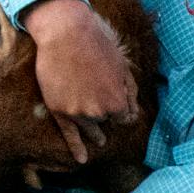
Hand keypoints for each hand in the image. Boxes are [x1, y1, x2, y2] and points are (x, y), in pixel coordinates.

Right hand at [21, 0, 136, 163]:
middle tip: (100, 104)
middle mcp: (99, 111)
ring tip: (99, 140)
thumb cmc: (97, 44)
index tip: (117, 106)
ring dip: (95, 133)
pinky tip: (81, 159)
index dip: (121, 110)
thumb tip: (134, 114)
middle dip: (105, 115)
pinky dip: (76, 148)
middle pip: (105, 122)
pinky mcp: (59, 111)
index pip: (124, 117)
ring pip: (90, 129)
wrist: (65, 32)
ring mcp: (78, 113)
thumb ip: (130, 92)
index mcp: (117, 101)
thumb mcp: (122, 65)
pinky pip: (69, 135)